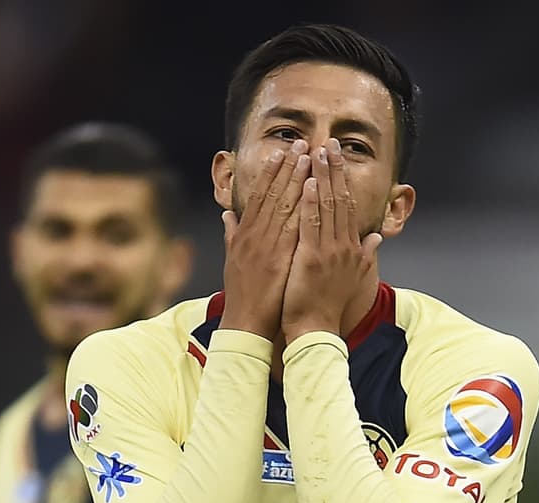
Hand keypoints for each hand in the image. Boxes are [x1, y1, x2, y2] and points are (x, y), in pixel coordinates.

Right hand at [219, 139, 311, 338]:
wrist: (246, 322)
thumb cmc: (243, 294)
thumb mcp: (233, 260)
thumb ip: (231, 235)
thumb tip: (227, 216)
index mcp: (244, 234)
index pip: (259, 195)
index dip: (271, 172)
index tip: (282, 152)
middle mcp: (253, 235)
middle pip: (271, 193)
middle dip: (286, 167)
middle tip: (299, 144)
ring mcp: (265, 246)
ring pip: (282, 204)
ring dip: (295, 179)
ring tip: (308, 157)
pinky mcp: (277, 259)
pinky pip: (291, 228)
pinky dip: (301, 208)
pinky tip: (311, 191)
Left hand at [282, 139, 382, 339]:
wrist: (316, 329)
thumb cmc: (329, 304)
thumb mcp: (353, 276)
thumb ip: (365, 255)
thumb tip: (376, 238)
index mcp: (350, 247)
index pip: (348, 206)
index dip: (343, 180)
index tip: (337, 158)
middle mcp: (343, 246)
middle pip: (340, 200)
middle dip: (334, 170)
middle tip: (329, 144)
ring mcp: (329, 251)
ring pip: (327, 207)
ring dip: (322, 178)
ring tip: (317, 153)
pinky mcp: (312, 258)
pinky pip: (312, 226)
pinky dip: (311, 204)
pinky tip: (309, 183)